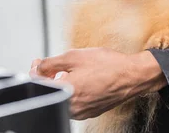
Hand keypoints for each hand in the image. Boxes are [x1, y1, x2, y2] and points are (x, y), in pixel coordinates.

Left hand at [30, 49, 165, 119]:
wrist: (131, 76)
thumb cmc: (109, 65)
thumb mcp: (76, 56)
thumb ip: (52, 62)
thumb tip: (38, 66)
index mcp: (66, 92)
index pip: (40, 84)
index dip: (37, 71)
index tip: (39, 64)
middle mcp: (72, 107)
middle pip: (51, 93)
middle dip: (49, 78)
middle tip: (56, 65)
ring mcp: (81, 112)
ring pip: (63, 98)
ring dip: (62, 85)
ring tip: (73, 71)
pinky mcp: (89, 113)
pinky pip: (74, 103)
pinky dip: (74, 92)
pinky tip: (83, 80)